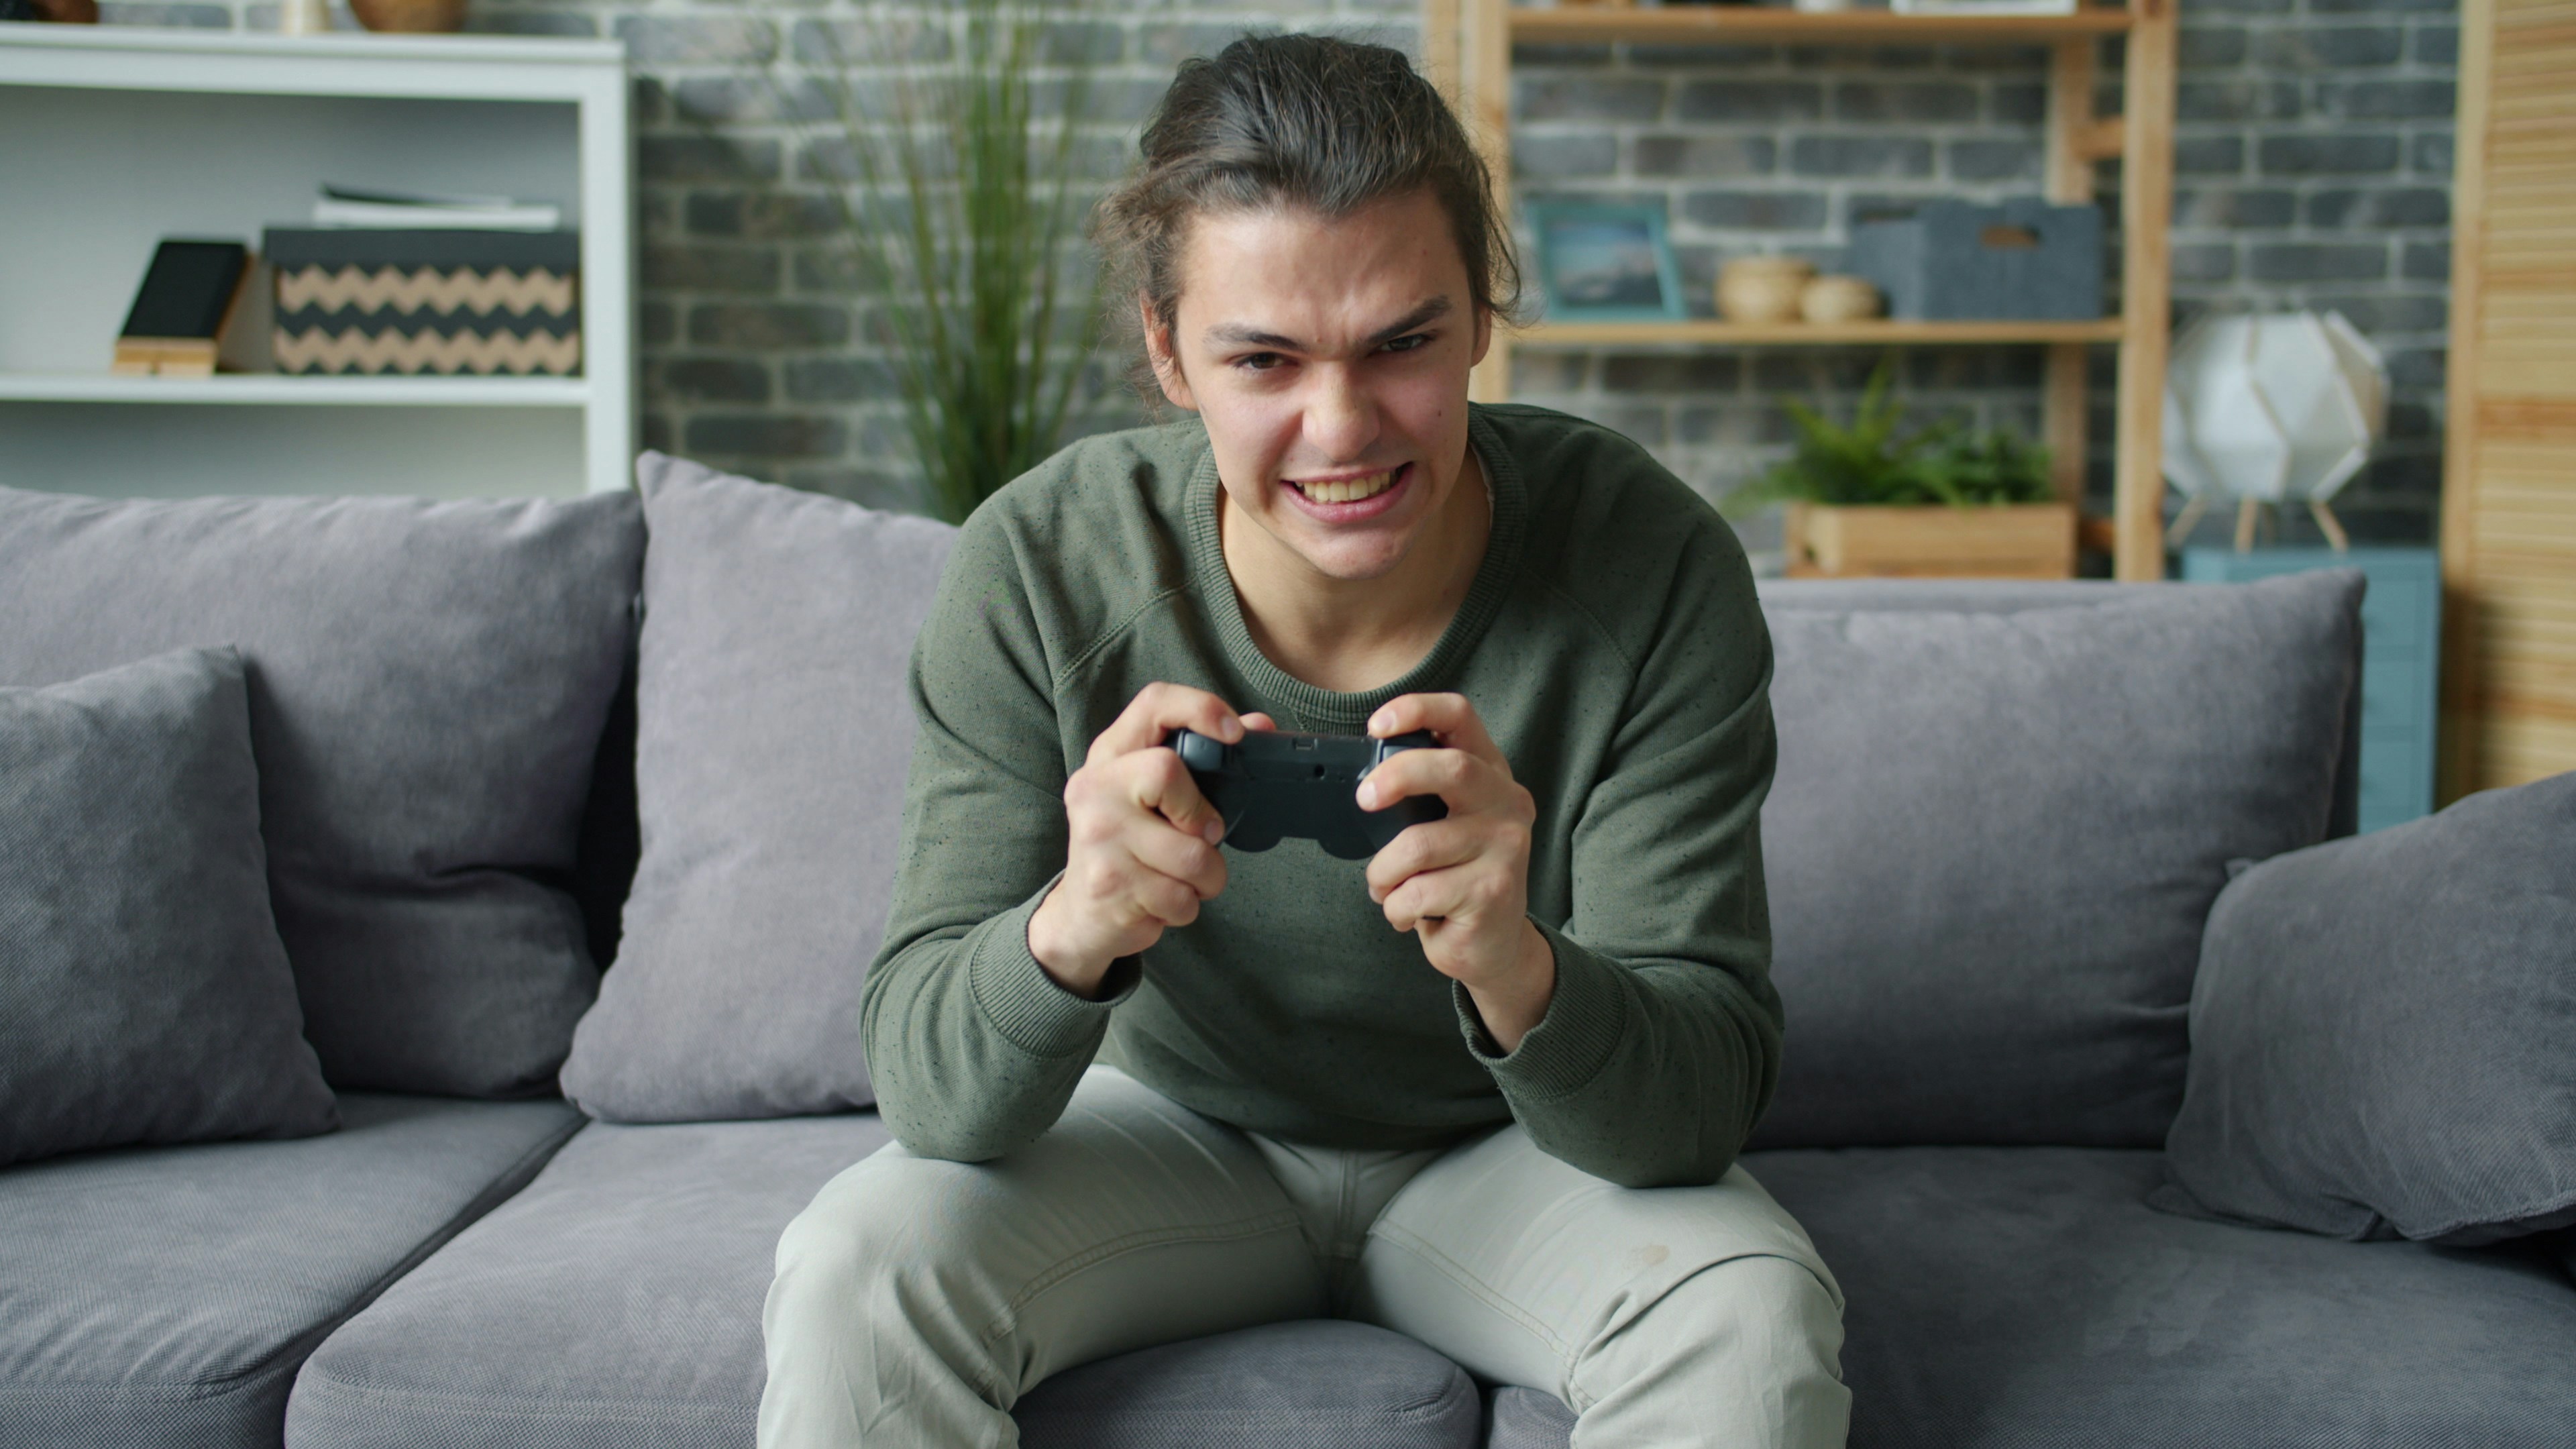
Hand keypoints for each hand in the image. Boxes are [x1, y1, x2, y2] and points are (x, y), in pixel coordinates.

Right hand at [1027, 683, 1276, 997]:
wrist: (1082, 915)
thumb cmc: (1131, 847)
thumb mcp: (1156, 798)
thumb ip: (1206, 762)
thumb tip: (1261, 727)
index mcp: (1111, 756)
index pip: (1154, 704)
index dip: (1200, 708)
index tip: (1235, 734)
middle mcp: (1095, 788)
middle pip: (1166, 771)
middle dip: (1203, 817)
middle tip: (1203, 837)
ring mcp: (1098, 836)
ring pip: (1190, 854)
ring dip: (1205, 877)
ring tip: (1182, 879)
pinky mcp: (1108, 884)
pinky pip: (1181, 897)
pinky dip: (1186, 906)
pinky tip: (1162, 900)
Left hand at [1359, 693, 1554, 1051]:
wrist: (1493, 945)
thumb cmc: (1455, 876)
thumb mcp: (1443, 823)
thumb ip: (1419, 794)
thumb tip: (1359, 778)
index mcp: (1490, 774)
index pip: (1461, 717)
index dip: (1417, 709)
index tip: (1376, 725)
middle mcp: (1507, 804)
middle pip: (1452, 769)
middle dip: (1396, 777)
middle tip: (1363, 799)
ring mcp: (1506, 849)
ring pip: (1418, 845)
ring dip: (1383, 873)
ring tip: (1387, 888)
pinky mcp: (1493, 892)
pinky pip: (1417, 893)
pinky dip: (1396, 908)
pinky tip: (1409, 915)